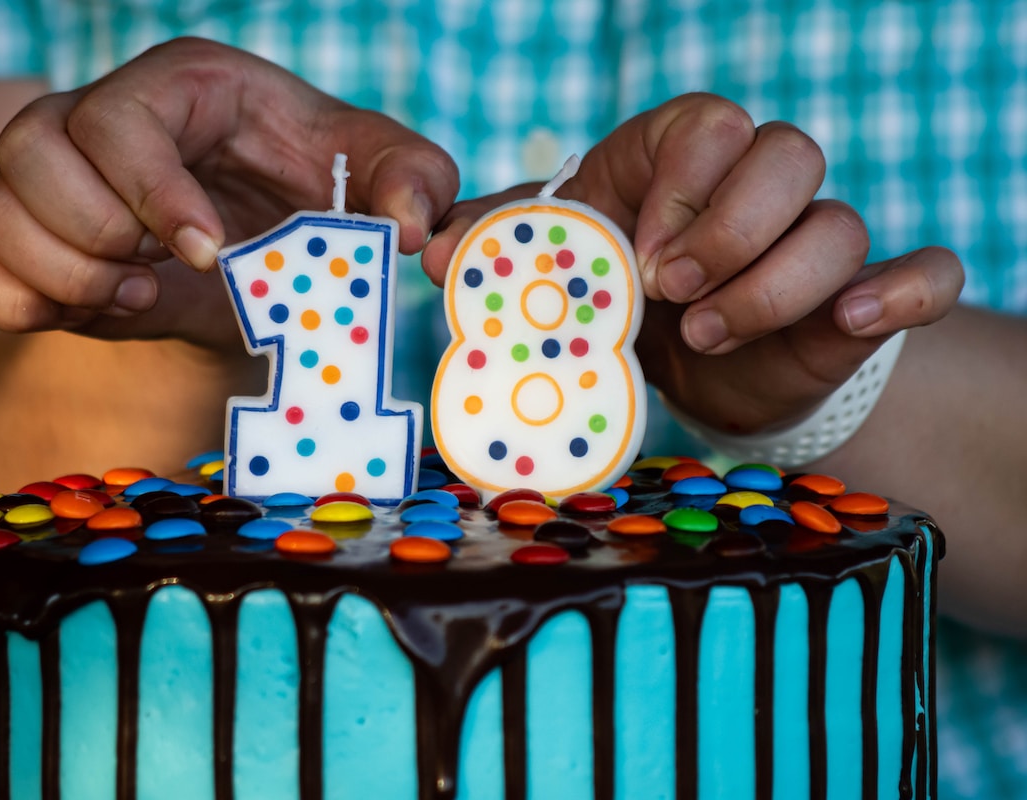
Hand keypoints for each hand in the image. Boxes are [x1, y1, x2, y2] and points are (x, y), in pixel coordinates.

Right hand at [0, 37, 458, 351]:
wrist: (279, 245)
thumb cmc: (328, 188)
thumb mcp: (390, 174)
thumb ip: (417, 182)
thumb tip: (409, 229)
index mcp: (182, 86)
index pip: (119, 117)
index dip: (152, 191)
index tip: (208, 252)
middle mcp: (101, 121)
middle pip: (26, 147)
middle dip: (95, 231)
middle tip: (159, 273)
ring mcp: (60, 183)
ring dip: (59, 271)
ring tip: (138, 293)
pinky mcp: (42, 247)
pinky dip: (11, 300)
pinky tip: (89, 310)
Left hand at [424, 93, 963, 433]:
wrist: (676, 370)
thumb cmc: (609, 298)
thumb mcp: (549, 265)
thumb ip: (495, 248)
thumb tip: (428, 247)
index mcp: (684, 160)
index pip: (712, 123)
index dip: (686, 183)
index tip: (640, 255)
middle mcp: (759, 188)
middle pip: (790, 155)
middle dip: (730, 229)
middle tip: (669, 295)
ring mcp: (816, 242)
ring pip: (841, 222)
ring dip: (778, 283)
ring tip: (705, 335)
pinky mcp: (861, 300)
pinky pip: (924, 272)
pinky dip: (905, 290)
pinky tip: (854, 322)